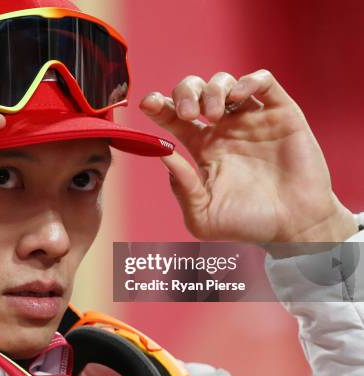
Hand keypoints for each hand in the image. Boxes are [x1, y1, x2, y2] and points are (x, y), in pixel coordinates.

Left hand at [140, 69, 356, 242]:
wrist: (293, 228)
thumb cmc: (247, 224)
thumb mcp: (202, 215)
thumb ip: (181, 186)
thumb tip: (162, 154)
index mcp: (201, 147)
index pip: (172, 117)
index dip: (158, 105)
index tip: (148, 105)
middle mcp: (223, 129)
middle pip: (194, 91)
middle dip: (184, 93)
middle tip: (187, 114)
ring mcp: (251, 119)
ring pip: (224, 82)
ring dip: (212, 90)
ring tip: (214, 115)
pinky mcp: (280, 114)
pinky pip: (263, 81)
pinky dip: (247, 80)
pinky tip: (238, 97)